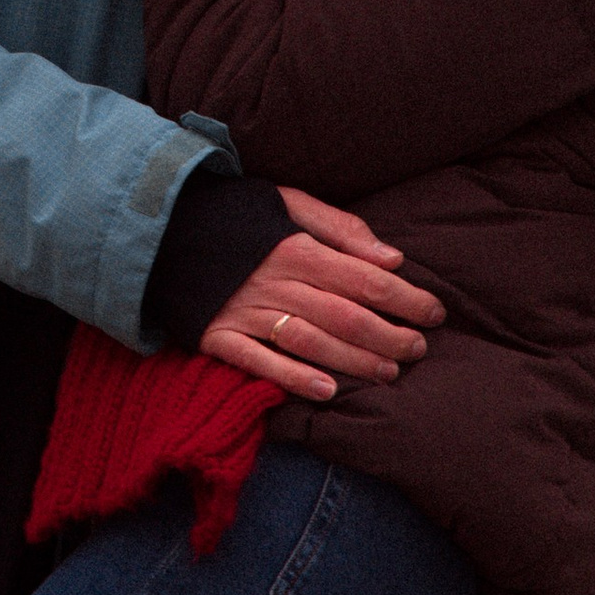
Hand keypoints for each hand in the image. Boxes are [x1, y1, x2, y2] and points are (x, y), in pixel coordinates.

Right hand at [199, 184, 444, 400]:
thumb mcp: (286, 202)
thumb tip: (391, 258)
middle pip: (345, 316)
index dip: (405, 298)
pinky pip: (258, 362)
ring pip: (311, 342)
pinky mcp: (216, 336)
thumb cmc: (235, 215)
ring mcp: (244, 312)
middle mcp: (274, 282)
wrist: (159, 227)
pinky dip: (293, 377)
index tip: (434, 311)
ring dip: (355, 361)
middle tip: (419, 350)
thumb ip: (339, 228)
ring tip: (388, 374)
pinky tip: (326, 391)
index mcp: (295, 247)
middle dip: (390, 336)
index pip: (364, 279)